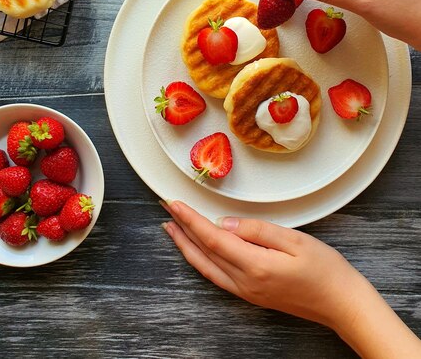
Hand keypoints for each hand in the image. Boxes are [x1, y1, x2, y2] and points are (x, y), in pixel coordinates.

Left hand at [161, 200, 420, 358]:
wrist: (342, 304)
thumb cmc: (325, 270)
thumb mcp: (294, 241)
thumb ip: (256, 230)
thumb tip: (225, 224)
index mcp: (254, 266)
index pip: (212, 238)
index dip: (190, 219)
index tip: (173, 203)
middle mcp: (245, 283)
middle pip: (203, 253)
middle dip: (181, 230)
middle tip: (165, 209)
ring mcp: (246, 292)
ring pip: (206, 267)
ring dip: (186, 246)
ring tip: (172, 228)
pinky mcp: (252, 295)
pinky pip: (217, 276)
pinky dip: (201, 260)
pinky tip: (197, 250)